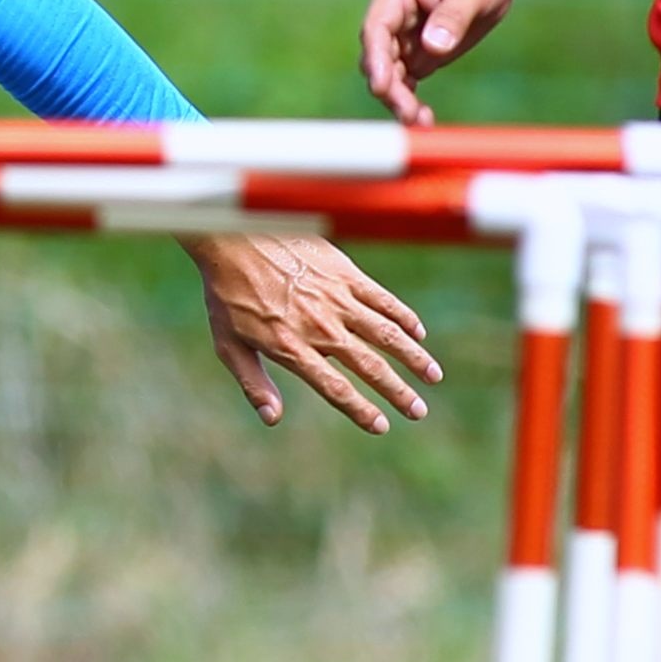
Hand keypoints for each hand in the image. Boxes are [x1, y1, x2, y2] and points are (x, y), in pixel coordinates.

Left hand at [181, 233, 442, 434]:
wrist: (233, 235)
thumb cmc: (227, 292)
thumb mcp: (228, 343)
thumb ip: (253, 383)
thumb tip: (272, 419)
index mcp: (291, 348)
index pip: (335, 388)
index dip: (361, 411)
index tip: (382, 426)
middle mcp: (319, 327)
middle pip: (370, 366)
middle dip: (398, 392)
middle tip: (419, 412)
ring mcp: (335, 298)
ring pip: (386, 334)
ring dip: (414, 357)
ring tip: (433, 376)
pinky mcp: (344, 273)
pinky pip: (382, 298)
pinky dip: (403, 317)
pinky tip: (418, 333)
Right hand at [361, 0, 569, 125]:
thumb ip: (453, 15)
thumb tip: (434, 45)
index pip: (376, 29)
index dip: (375, 58)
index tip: (382, 86)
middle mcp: (393, 18)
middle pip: (379, 59)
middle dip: (389, 88)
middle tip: (408, 115)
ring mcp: (405, 38)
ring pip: (390, 75)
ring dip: (399, 100)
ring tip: (420, 122)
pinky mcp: (420, 53)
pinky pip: (407, 82)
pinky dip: (411, 100)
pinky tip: (424, 119)